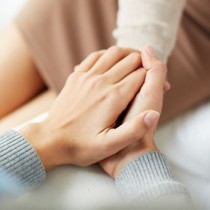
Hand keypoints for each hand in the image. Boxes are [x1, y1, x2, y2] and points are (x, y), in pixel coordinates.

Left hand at [19, 46, 155, 170]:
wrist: (51, 139)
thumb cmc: (80, 146)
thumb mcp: (109, 146)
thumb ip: (133, 130)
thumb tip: (153, 114)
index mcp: (113, 98)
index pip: (142, 75)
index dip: (155, 77)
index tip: (161, 84)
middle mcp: (101, 82)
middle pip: (131, 60)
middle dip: (146, 63)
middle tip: (151, 71)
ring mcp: (87, 76)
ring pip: (115, 53)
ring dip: (129, 54)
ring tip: (136, 61)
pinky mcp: (77, 76)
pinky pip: (95, 56)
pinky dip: (108, 54)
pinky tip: (113, 61)